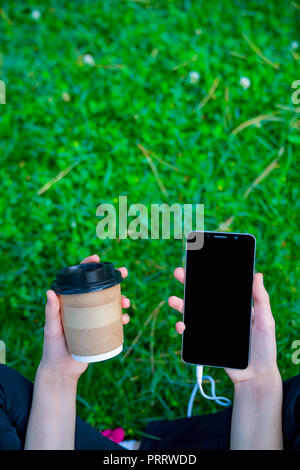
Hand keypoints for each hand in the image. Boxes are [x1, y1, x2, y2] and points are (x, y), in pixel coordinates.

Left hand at [38, 255, 129, 381]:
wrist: (61, 370)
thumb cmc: (52, 347)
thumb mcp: (51, 328)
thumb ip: (51, 311)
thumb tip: (49, 291)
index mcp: (70, 301)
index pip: (79, 279)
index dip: (89, 266)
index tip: (98, 259)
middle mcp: (82, 307)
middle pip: (100, 289)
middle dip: (114, 280)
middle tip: (124, 274)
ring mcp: (92, 318)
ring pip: (110, 303)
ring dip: (121, 299)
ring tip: (125, 303)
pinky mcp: (100, 331)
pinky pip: (113, 321)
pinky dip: (121, 318)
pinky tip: (124, 319)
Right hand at [168, 268, 279, 385]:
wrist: (255, 374)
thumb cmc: (265, 347)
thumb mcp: (266, 321)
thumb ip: (261, 300)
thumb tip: (258, 275)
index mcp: (232, 305)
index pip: (216, 286)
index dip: (206, 274)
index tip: (197, 262)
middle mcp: (218, 313)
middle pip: (200, 295)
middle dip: (187, 282)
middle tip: (179, 273)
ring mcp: (209, 326)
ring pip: (190, 311)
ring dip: (179, 304)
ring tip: (174, 300)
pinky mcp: (203, 341)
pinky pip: (189, 332)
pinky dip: (182, 327)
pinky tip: (182, 325)